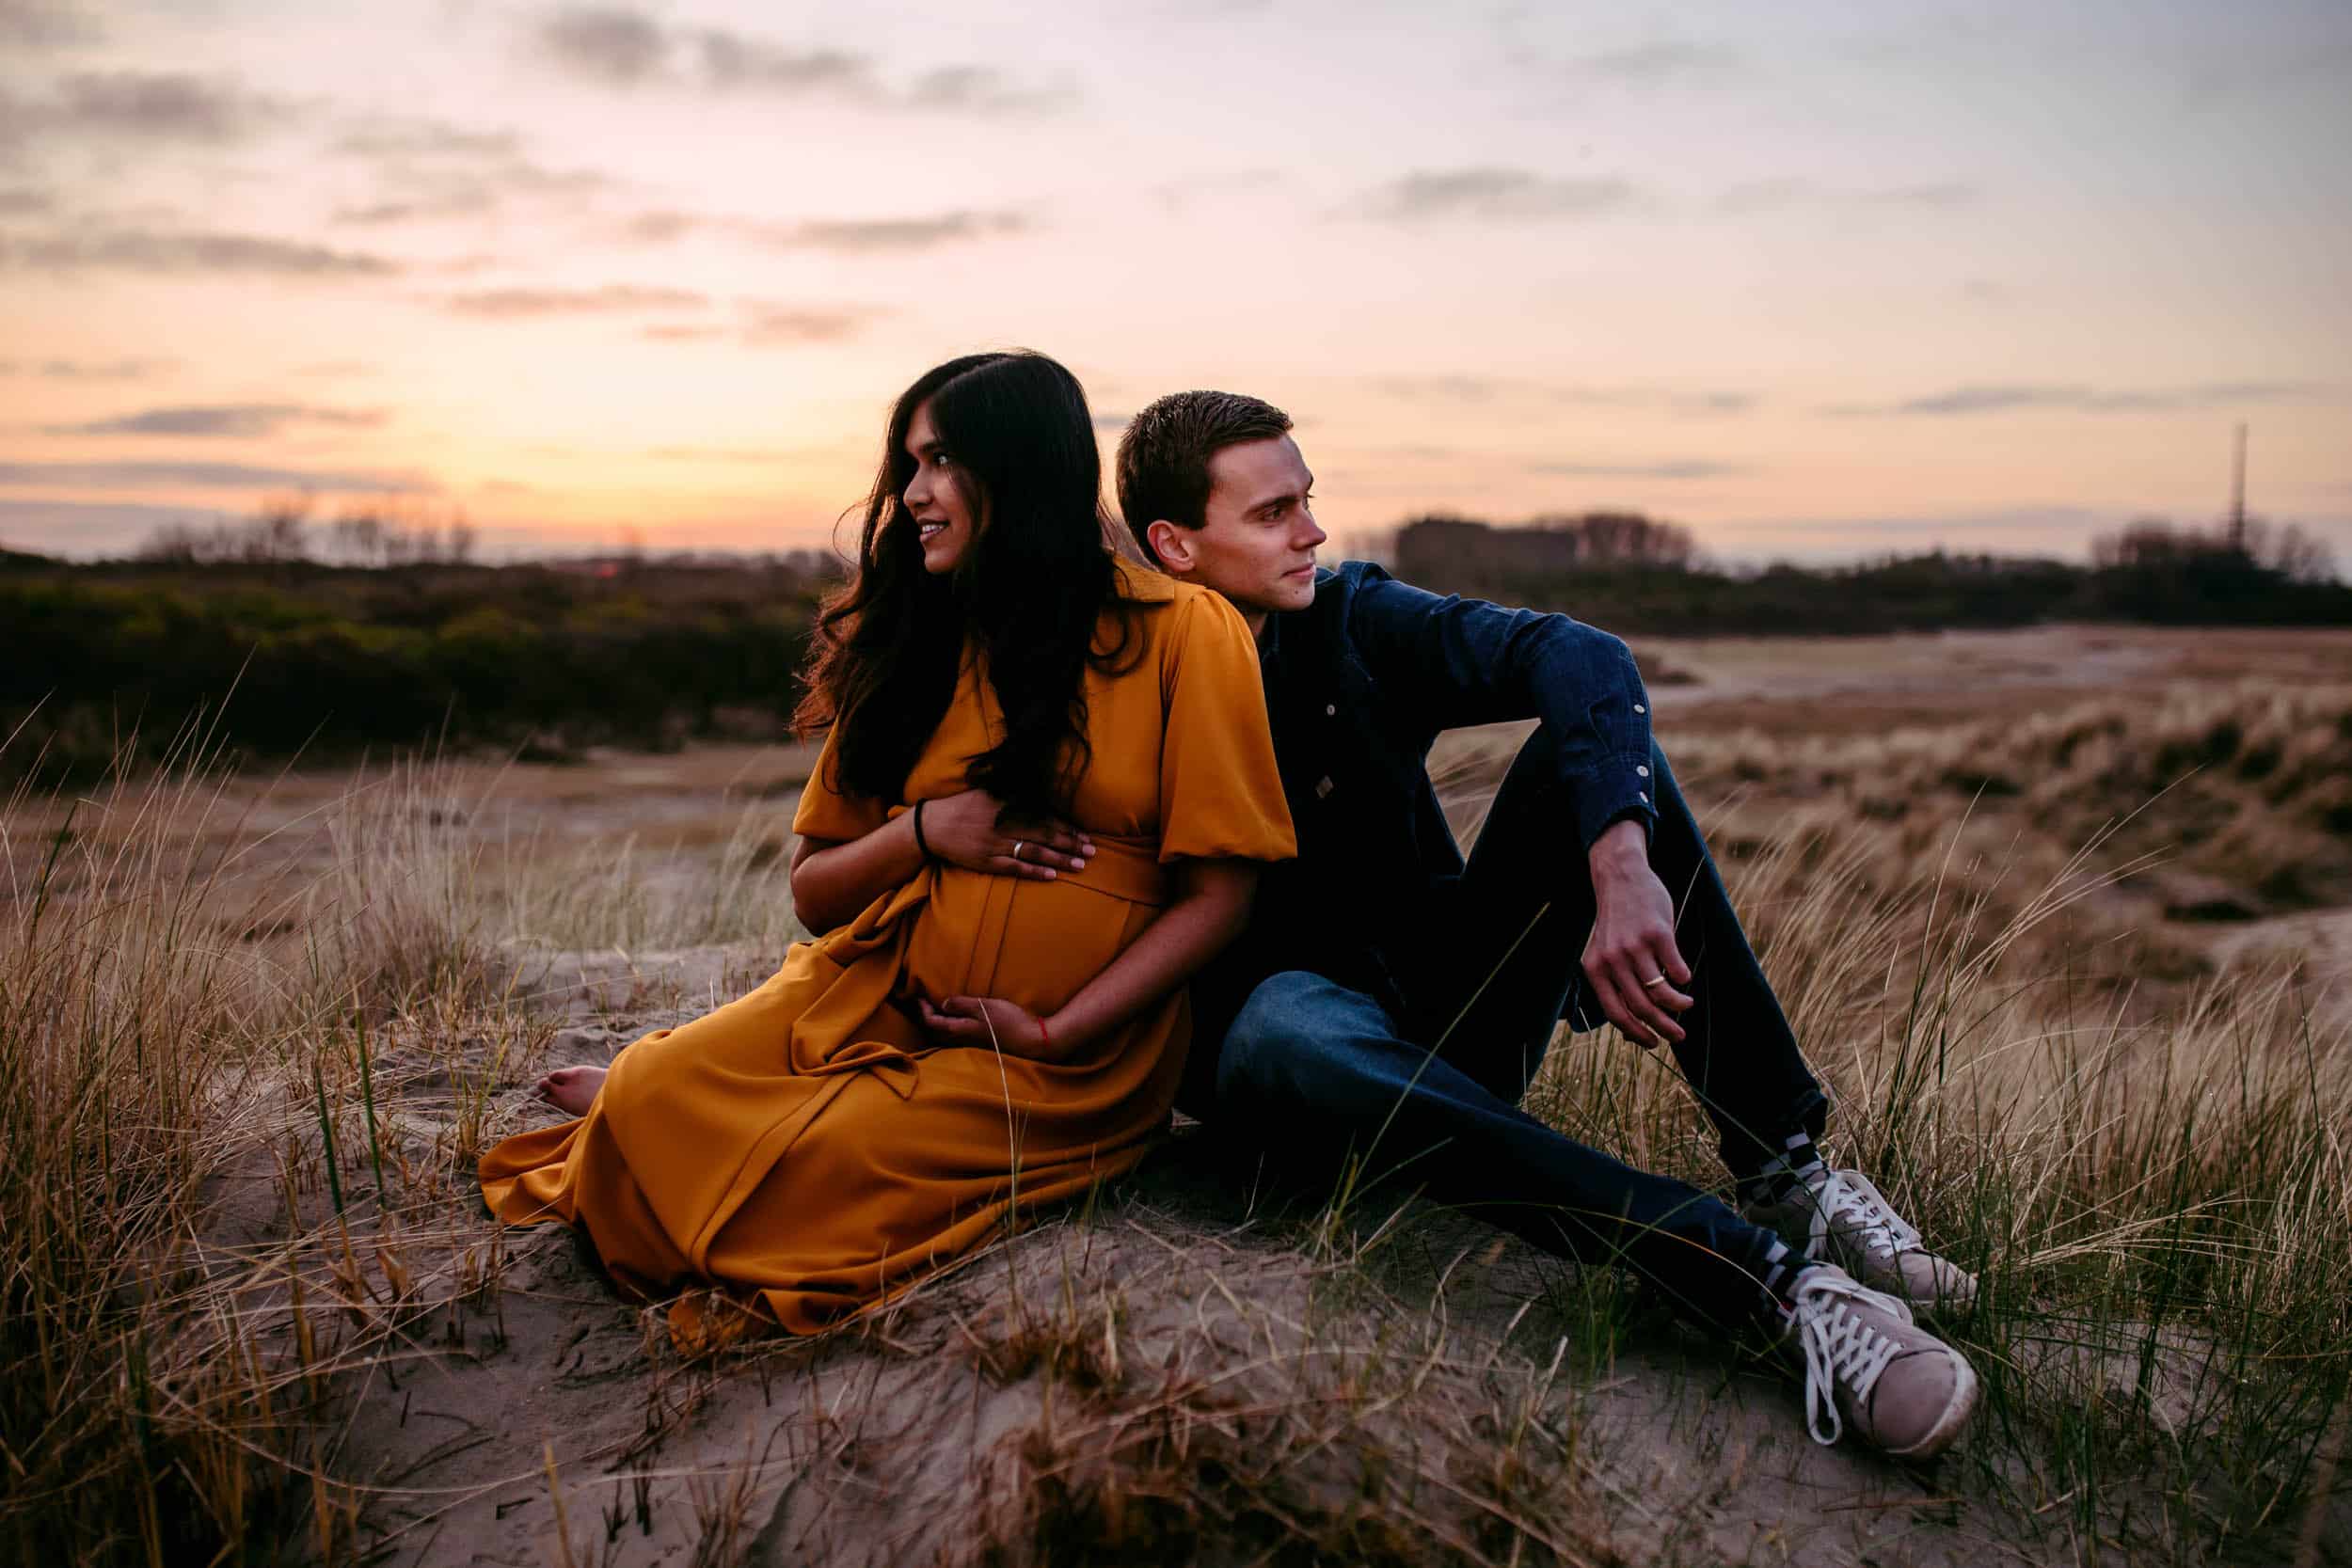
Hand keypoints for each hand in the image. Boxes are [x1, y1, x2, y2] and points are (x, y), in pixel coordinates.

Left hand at [915, 994, 1055, 1055]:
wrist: (1032, 1042)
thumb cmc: (1010, 1022)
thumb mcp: (985, 1007)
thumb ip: (963, 1005)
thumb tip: (943, 1003)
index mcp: (959, 1030)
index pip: (932, 1022)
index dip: (923, 1009)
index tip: (918, 996)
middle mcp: (961, 1040)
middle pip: (936, 1031)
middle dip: (927, 1017)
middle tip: (923, 1002)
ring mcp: (971, 1044)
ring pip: (946, 1035)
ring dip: (939, 1022)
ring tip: (937, 1009)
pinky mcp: (980, 1044)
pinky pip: (957, 1036)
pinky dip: (951, 1026)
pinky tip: (959, 1019)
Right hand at [917, 789, 1092, 880]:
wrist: (931, 826)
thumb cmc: (963, 807)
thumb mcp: (988, 791)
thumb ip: (1013, 792)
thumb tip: (1040, 789)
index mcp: (1006, 805)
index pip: (1044, 816)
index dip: (1066, 827)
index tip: (1084, 834)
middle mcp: (1004, 823)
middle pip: (1044, 835)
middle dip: (1070, 844)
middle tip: (1092, 852)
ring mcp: (995, 844)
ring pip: (1034, 852)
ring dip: (1059, 859)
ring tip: (1080, 865)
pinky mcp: (987, 862)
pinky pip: (1015, 868)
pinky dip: (1034, 871)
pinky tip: (1052, 875)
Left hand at [1582, 824, 1693, 1047]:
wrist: (1621, 878)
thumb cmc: (1617, 923)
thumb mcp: (1605, 954)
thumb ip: (1615, 986)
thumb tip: (1633, 1032)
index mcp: (1595, 969)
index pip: (1615, 1013)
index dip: (1636, 1033)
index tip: (1653, 1044)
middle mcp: (1612, 960)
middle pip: (1641, 1007)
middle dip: (1664, 1028)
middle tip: (1679, 1036)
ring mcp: (1635, 946)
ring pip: (1661, 991)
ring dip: (1678, 1005)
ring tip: (1687, 1005)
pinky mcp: (1657, 933)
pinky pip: (1676, 968)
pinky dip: (1683, 978)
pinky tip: (1684, 978)